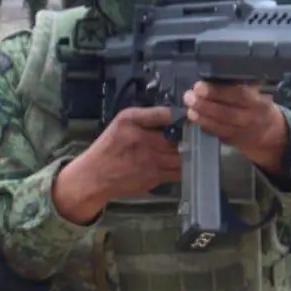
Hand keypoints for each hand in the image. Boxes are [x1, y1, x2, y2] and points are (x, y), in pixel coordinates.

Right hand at [52, 106, 180, 223]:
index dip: (180, 116)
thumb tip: (176, 115)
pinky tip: (183, 163)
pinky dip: (184, 167)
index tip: (189, 117)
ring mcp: (149, 160)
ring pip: (181, 155)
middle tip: (195, 136)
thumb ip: (148, 117)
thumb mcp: (122, 122)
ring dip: (189, 152)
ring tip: (191, 149)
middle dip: (188, 136)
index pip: (164, 114)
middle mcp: (141, 138)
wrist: (95, 176)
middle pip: (177, 136)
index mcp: (131, 120)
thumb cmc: (109, 147)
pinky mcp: (153, 177)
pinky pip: (177, 171)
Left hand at [182, 81, 288, 176]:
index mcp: (258, 102)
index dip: (218, 91)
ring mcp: (242, 132)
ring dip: (202, 117)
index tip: (200, 86)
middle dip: (205, 105)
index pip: (238, 95)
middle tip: (189, 97)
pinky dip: (206, 127)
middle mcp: (251, 118)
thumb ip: (241, 85)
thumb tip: (216, 75)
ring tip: (189, 109)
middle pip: (226, 113)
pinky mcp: (233, 142)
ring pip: (220, 126)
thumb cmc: (259, 107)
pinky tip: (195, 120)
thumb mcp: (257, 93)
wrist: (272, 134)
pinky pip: (218, 134)